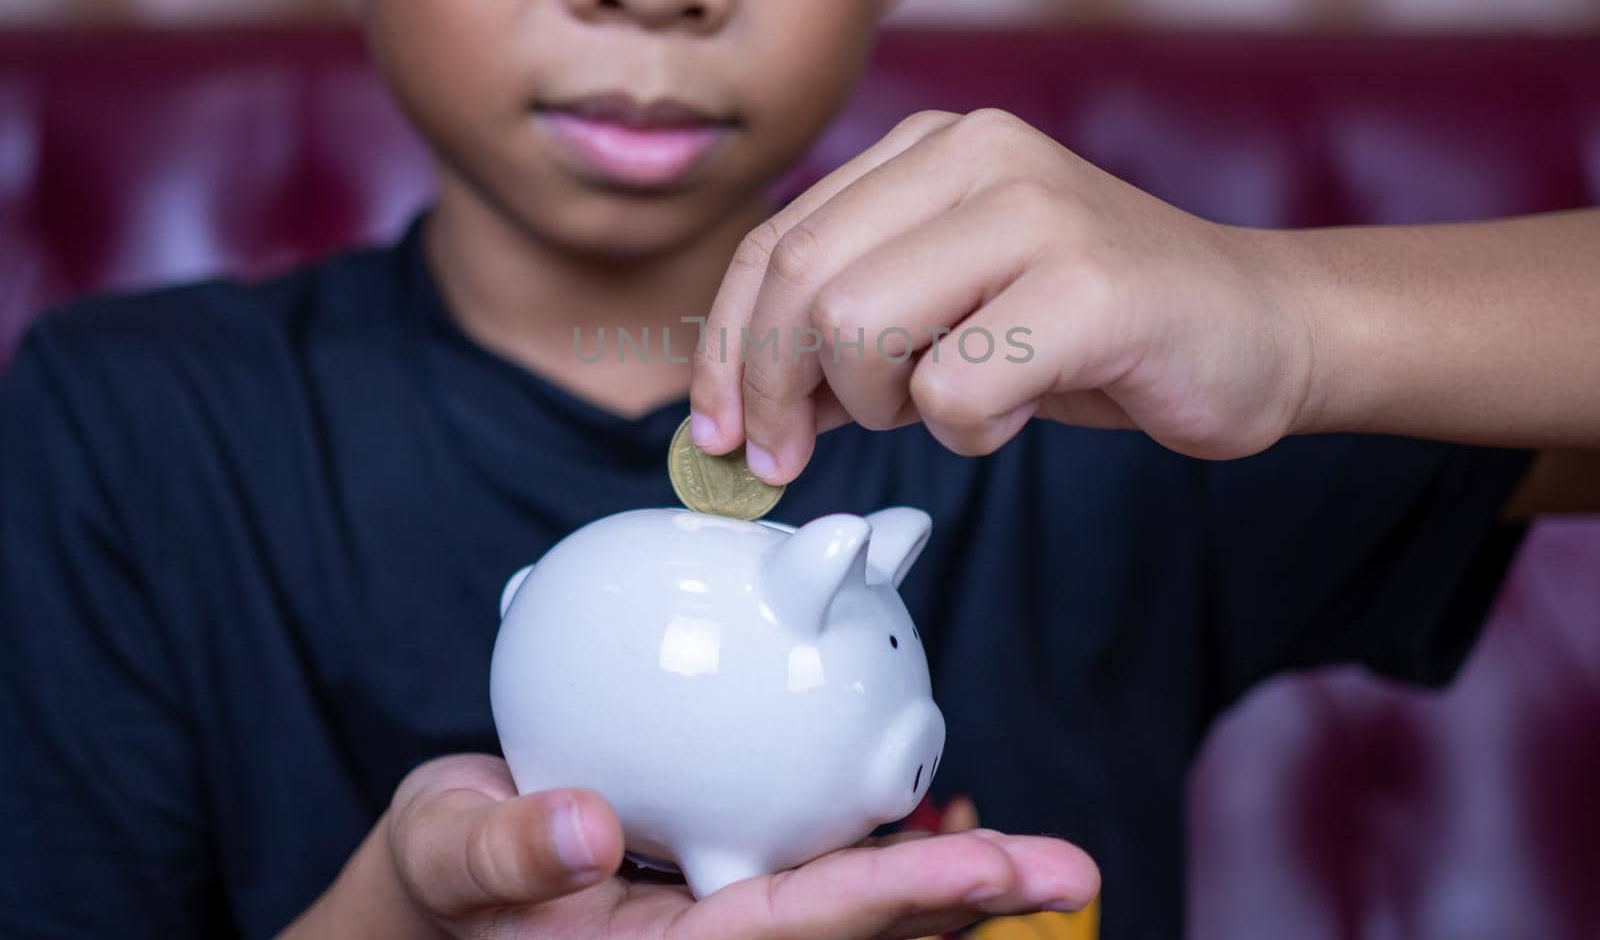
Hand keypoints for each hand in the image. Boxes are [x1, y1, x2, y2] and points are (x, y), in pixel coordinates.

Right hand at [361, 754, 1095, 939]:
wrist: (440, 897)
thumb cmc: (442, 878)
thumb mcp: (447, 853)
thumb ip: (506, 846)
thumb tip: (584, 830)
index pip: (789, 930)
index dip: (889, 896)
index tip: (986, 859)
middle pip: (855, 934)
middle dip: (963, 903)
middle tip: (1066, 867)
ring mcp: (724, 926)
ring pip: (855, 917)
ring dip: (948, 889)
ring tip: (1039, 860)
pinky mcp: (727, 897)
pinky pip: (825, 888)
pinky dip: (892, 862)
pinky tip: (934, 822)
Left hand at [689, 109, 1314, 481]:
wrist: (1258, 329)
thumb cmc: (1093, 327)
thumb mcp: (950, 310)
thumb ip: (851, 329)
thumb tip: (739, 404)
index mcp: (931, 148)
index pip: (779, 241)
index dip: (726, 345)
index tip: (719, 428)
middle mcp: (978, 154)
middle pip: (804, 280)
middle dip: (771, 388)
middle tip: (785, 459)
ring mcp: (1039, 211)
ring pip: (860, 326)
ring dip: (882, 404)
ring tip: (948, 403)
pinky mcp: (1093, 287)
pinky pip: (957, 389)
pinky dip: (966, 432)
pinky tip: (1016, 412)